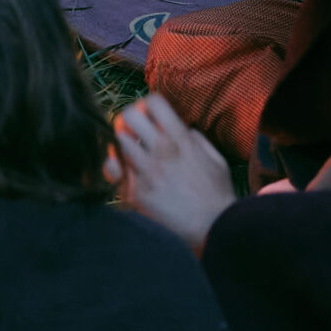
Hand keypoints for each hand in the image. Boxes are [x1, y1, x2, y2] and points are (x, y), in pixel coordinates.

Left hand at [106, 94, 235, 255]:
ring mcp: (146, 172)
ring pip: (118, 141)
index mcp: (181, 139)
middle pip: (128, 116)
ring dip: (122, 143)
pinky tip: (122, 171)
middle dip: (128, 120)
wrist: (213, 228)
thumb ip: (195, 138)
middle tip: (133, 132)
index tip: (149, 115)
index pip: (152, 102)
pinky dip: (115, 167)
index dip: (146, 105)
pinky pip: (114, 171)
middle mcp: (161, 151)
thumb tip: (180, 128)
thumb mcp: (214, 158)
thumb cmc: (216, 194)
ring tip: (130, 152)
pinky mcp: (136, 192)